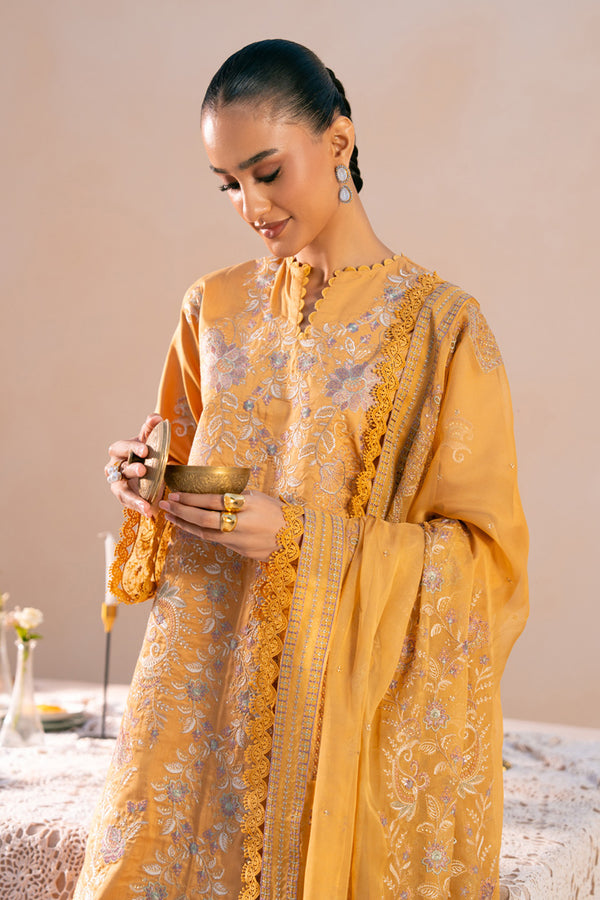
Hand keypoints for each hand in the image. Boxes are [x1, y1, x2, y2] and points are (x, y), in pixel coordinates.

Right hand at [104, 413, 163, 517]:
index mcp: (120, 451)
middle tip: (143, 469)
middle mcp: (115, 467)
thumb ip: (151, 429)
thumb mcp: (151, 440)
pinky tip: (149, 512)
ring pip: (120, 489)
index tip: (145, 450)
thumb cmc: (149, 453)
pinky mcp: (123, 496)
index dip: (130, 447)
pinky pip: (128, 502)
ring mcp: (117, 483)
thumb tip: (156, 417)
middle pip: (118, 467)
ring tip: (145, 503)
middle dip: (131, 468)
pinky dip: (138, 506)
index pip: (120, 447)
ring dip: (132, 496)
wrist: (153, 472)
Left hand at [158, 490, 287, 560]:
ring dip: (185, 524)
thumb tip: (213, 494)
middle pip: (205, 519)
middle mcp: (242, 524)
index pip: (214, 501)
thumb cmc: (278, 513)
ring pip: (205, 533)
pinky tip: (188, 527)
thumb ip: (237, 496)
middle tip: (165, 504)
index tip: (176, 494)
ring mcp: (239, 540)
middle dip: (182, 511)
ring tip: (170, 516)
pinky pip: (215, 540)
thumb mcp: (259, 498)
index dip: (192, 498)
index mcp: (248, 506)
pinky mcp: (239, 551)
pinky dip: (199, 532)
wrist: (296, 537)